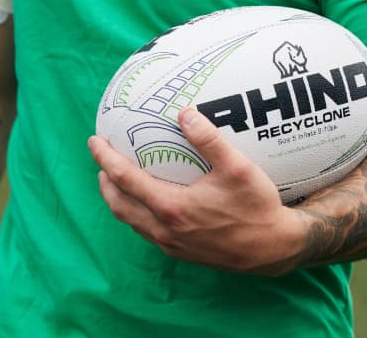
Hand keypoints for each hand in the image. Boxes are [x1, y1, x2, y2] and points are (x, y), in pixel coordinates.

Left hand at [89, 107, 307, 275]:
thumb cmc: (257, 208)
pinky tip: (149, 203)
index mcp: (172, 208)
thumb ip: (210, 140)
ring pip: (132, 221)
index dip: (105, 158)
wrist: (272, 250)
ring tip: (116, 181)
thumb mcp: (238, 168)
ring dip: (118, 200)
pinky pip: (148, 232)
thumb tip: (184, 113)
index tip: (94, 141)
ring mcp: (172, 244)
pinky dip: (137, 214)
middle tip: (101, 162)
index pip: (126, 179)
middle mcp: (165, 229)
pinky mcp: (182, 253)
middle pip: (119, 204)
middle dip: (105, 182)